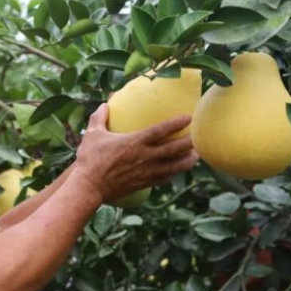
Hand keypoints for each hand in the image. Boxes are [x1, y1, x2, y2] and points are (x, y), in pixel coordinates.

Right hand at [73, 104, 198, 202]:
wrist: (89, 186)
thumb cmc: (90, 159)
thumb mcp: (92, 134)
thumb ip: (99, 118)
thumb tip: (104, 105)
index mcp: (135, 142)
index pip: (160, 130)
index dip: (176, 123)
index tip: (188, 118)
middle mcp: (145, 156)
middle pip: (174, 149)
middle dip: (190, 143)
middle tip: (201, 137)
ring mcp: (146, 171)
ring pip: (174, 166)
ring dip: (187, 161)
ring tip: (196, 156)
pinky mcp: (144, 183)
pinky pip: (164, 178)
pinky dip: (172, 174)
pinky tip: (176, 171)